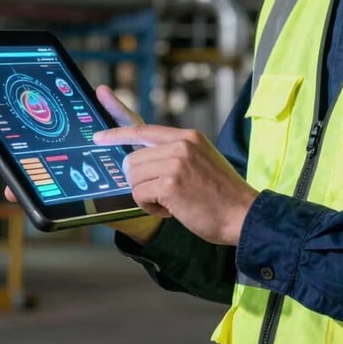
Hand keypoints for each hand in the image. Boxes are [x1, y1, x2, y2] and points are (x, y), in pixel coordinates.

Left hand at [93, 121, 258, 246]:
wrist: (243, 214)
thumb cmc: (221, 195)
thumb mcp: (201, 161)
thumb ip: (175, 154)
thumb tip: (140, 159)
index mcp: (188, 136)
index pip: (144, 128)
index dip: (117, 132)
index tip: (99, 136)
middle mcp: (181, 144)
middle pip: (133, 159)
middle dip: (141, 181)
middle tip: (164, 194)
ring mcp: (176, 163)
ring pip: (134, 178)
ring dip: (147, 195)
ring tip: (173, 201)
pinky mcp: (170, 184)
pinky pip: (140, 195)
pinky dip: (151, 207)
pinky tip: (172, 210)